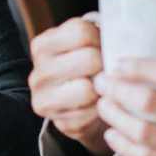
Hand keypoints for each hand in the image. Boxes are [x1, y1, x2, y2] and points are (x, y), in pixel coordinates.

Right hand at [28, 17, 110, 155]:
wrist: (80, 101)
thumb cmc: (86, 63)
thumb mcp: (84, 41)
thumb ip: (96, 34)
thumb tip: (117, 41)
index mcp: (41, 46)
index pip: (81, 32)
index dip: (99, 38)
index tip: (101, 46)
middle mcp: (38, 74)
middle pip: (89, 59)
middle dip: (104, 64)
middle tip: (105, 68)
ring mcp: (46, 101)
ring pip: (89, 88)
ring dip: (102, 88)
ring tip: (102, 85)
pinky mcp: (61, 124)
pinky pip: (93, 112)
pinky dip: (101, 108)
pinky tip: (98, 103)